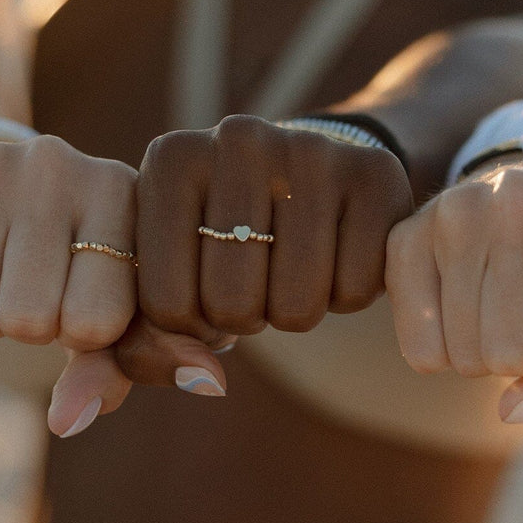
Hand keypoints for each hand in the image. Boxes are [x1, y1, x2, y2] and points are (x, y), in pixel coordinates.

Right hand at [0, 134, 139, 415]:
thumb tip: (70, 421)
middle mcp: (62, 165)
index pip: (98, 323)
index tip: (82, 297)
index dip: (83, 333)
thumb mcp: (111, 303)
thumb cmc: (72, 260)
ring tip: (2, 270)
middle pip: (28, 320)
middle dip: (30, 327)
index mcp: (125, 192)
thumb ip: (110, 368)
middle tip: (35, 284)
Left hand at [133, 115, 413, 344]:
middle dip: (242, 318)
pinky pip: (355, 292)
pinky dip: (343, 295)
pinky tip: (332, 253)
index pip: (165, 304)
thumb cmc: (216, 236)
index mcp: (171, 161)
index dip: (188, 326)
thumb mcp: (164, 276)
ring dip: (292, 311)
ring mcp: (312, 152)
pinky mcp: (375, 174)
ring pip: (297, 306)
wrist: (301, 173)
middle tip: (252, 280)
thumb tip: (205, 382)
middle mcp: (238, 140)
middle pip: (232, 305)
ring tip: (288, 266)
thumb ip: (148, 344)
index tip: (201, 291)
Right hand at [386, 156, 522, 435]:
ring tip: (497, 310)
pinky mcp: (406, 235)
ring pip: (466, 356)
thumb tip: (511, 407)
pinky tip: (458, 310)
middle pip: (514, 355)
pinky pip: (420, 350)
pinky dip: (442, 353)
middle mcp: (521, 203)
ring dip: (483, 357)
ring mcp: (455, 214)